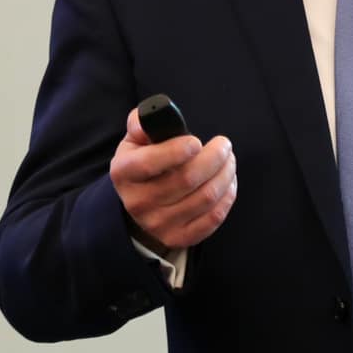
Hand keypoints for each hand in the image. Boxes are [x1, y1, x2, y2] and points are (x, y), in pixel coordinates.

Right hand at [110, 106, 237, 251]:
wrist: (141, 202)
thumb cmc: (144, 161)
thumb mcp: (136, 139)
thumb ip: (144, 121)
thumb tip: (156, 114)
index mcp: (124, 172)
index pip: (149, 163)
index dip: (176, 151)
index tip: (197, 141)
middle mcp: (138, 202)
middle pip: (187, 179)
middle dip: (215, 157)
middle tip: (224, 145)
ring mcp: (158, 224)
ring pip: (205, 197)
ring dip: (226, 174)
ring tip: (229, 160)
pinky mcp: (178, 237)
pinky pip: (213, 218)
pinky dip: (227, 196)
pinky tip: (228, 182)